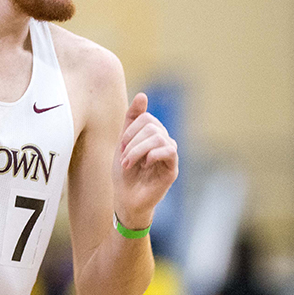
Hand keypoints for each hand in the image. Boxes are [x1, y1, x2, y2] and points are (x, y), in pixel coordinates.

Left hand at [113, 93, 177, 225]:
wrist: (125, 199)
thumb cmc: (124, 173)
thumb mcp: (123, 143)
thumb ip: (132, 119)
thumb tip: (142, 95)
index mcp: (153, 135)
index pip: (146, 118)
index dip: (130, 131)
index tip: (121, 147)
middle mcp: (164, 142)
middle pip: (152, 126)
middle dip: (132, 142)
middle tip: (124, 159)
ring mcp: (169, 156)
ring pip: (158, 137)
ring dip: (137, 150)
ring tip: (128, 164)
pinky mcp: (172, 169)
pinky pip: (169, 150)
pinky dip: (153, 154)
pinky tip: (145, 164)